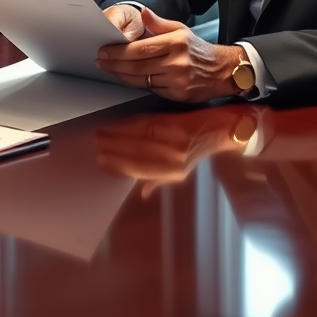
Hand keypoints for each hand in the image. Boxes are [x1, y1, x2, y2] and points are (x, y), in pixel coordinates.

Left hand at [95, 6, 241, 101]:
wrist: (222, 71)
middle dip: (115, 64)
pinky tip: (126, 77)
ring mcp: (177, 80)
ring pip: (141, 79)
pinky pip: (151, 89)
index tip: (104, 50)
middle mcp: (176, 62)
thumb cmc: (196, 49)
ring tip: (109, 69)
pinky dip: (137, 83)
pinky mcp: (178, 94)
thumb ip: (158, 23)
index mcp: (175, 43)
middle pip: (137, 65)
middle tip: (100, 61)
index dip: (119, 51)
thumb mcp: (180, 29)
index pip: (141, 48)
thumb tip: (142, 12)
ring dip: (121, 75)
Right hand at [95, 107, 258, 192]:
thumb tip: (140, 193)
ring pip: (138, 137)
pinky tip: (119, 125)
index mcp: (173, 172)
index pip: (140, 169)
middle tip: (95, 145)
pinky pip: (147, 124)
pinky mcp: (174, 123)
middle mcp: (173, 157)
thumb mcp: (181, 171)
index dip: (119, 165)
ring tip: (101, 134)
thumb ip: (158, 181)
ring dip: (117, 135)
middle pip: (136, 152)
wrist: (220, 130)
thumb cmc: (199, 151)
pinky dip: (130, 124)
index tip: (102, 161)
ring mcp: (174, 139)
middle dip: (113, 148)